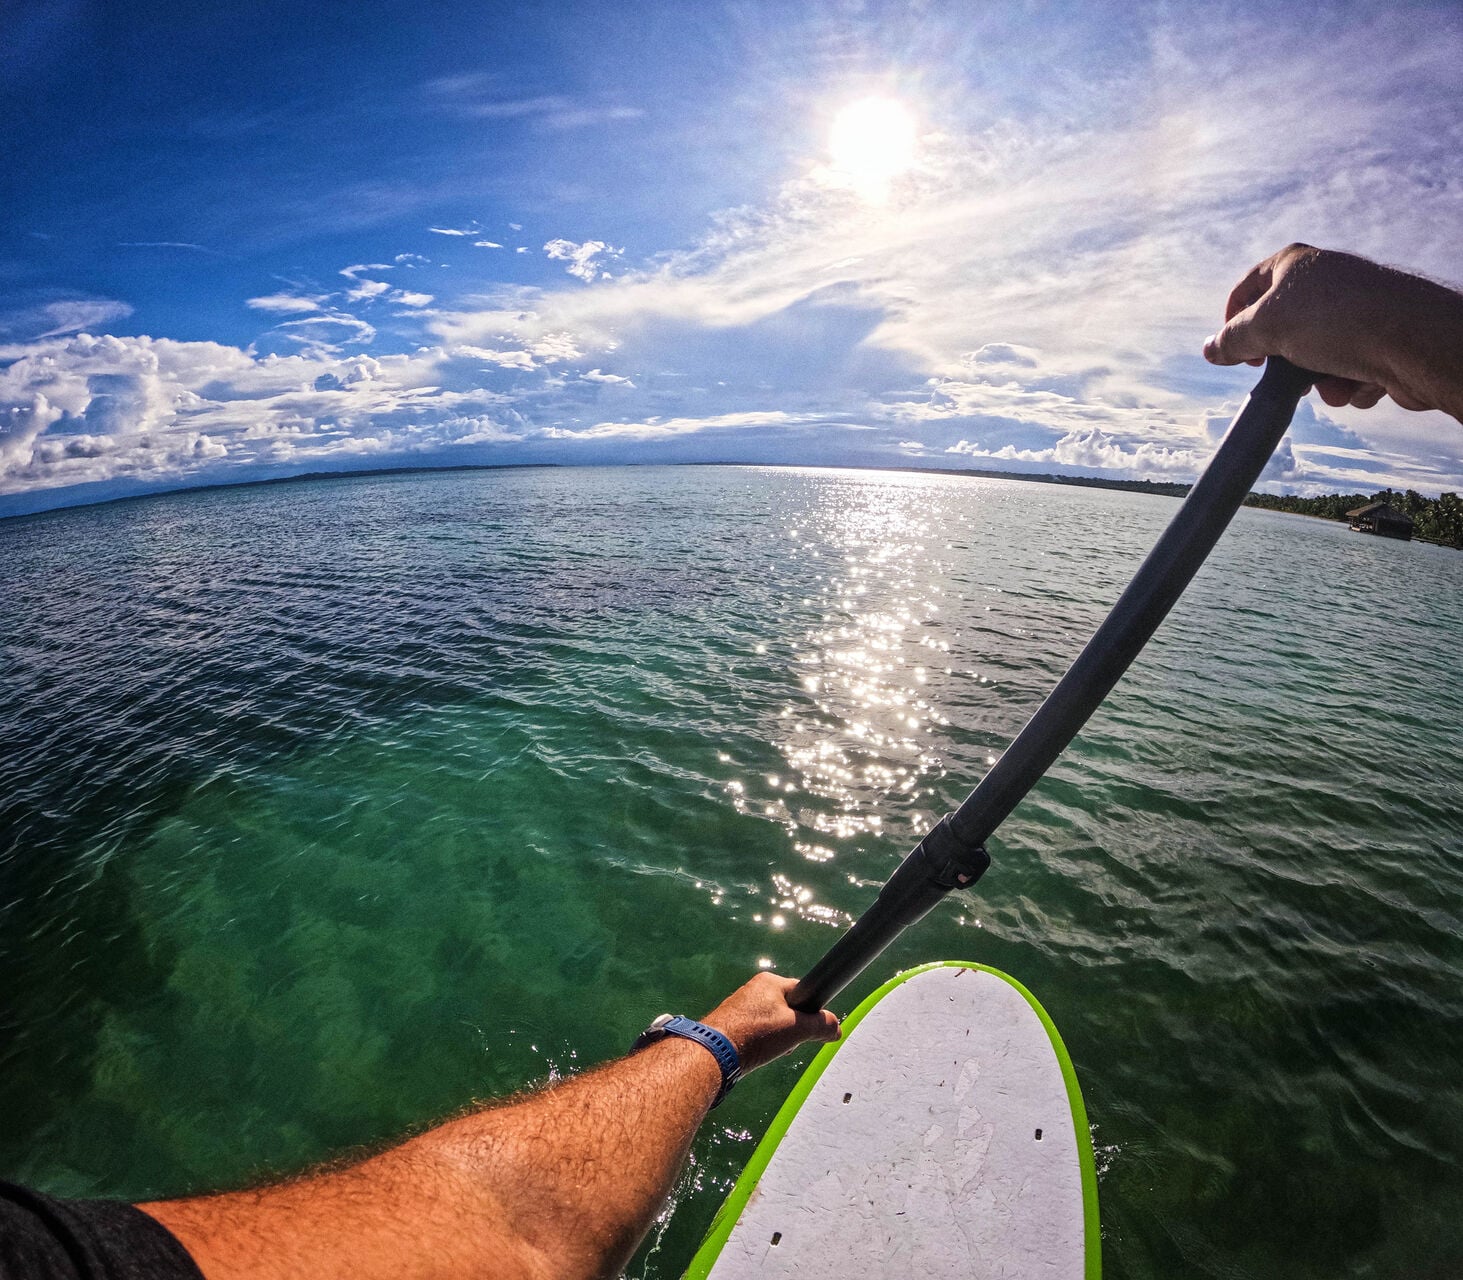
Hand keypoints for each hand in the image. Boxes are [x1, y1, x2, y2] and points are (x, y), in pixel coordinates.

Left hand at [700, 972, 840, 1073]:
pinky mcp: (731, 1024)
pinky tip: (759, 1055)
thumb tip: (836, 1028)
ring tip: (772, 1051)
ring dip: (778, 1039)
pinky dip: (762, 1044)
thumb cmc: (757, 1034)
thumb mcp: (796, 1029)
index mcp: (769, 982)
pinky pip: (757, 1032)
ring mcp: (740, 1007)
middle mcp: (754, 989)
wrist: (714, 1052)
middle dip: (793, 1029)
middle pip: (788, 1009)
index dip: (812, 1011)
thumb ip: (820, 1026)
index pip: (802, 991)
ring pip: (773, 1023)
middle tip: (791, 1043)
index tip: (813, 1028)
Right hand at [1201, 243, 1462, 417]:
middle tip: (1280, 374)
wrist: (1414, 342)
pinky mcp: (1376, 338)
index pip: (1247, 287)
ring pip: (1313, 354)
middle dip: (1280, 360)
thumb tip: (1210, 349)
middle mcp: (1324, 281)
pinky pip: (1344, 367)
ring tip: (1331, 380)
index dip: (1232, 320)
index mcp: (1294, 263)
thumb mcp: (1266, 327)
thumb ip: (1232, 340)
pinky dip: (1345, 382)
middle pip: (1281, 326)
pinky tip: (1359, 381)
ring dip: (1316, 378)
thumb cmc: (1337, 322)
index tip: (1233, 352)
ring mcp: (1352, 309)